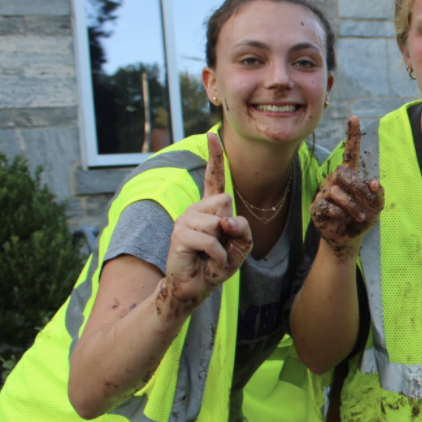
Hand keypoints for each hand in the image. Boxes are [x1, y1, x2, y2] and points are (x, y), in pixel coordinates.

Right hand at [158, 133, 251, 319]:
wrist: (196, 286)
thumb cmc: (217, 264)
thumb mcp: (240, 247)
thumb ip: (242, 230)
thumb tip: (227, 220)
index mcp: (210, 208)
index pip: (214, 178)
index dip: (214, 157)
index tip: (212, 135)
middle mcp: (195, 209)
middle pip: (224, 201)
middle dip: (230, 225)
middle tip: (220, 244)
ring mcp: (185, 220)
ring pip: (217, 221)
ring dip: (223, 243)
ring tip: (212, 253)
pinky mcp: (179, 235)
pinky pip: (210, 240)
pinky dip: (217, 255)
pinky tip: (211, 262)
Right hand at [311, 116, 384, 258]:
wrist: (348, 238)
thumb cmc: (363, 218)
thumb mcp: (377, 207)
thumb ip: (379, 194)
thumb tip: (374, 181)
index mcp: (350, 176)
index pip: (350, 152)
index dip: (352, 135)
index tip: (354, 118)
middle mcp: (335, 180)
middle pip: (343, 174)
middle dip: (358, 189)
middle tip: (368, 203)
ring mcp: (324, 192)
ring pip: (336, 191)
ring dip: (352, 207)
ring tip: (358, 217)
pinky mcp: (316, 206)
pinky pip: (326, 205)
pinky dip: (338, 213)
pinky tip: (341, 218)